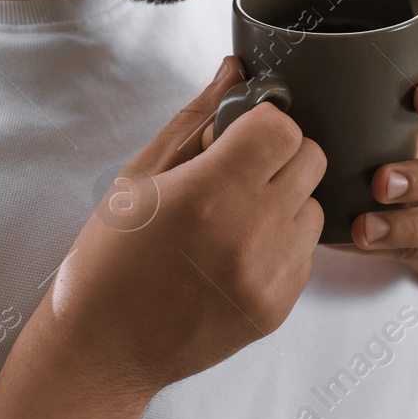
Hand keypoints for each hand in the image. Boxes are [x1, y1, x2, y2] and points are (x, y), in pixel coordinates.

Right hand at [47, 56, 324, 397]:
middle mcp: (250, 234)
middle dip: (278, 155)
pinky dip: (282, 244)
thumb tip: (234, 69)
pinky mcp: (278, 308)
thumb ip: (196, 119)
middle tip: (237, 171)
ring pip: (315, 206)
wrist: (102, 348)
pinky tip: (236, 254)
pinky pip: (307, 253)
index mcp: (210, 193)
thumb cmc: (109, 258)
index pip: (282, 127)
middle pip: (310, 159)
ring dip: (285, 201)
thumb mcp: (139, 176)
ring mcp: (270, 276)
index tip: (236, 135)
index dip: (261, 123)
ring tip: (234, 218)